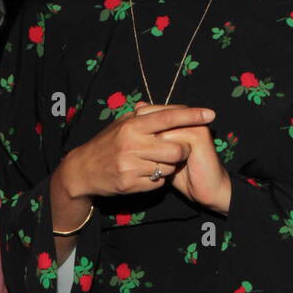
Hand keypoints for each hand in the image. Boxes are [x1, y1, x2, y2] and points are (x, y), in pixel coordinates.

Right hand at [53, 102, 215, 216]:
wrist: (82, 170)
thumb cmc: (106, 143)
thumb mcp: (121, 124)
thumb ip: (145, 116)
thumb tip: (172, 108)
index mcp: (132, 126)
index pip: (168, 117)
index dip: (191, 115)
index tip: (210, 114)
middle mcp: (132, 145)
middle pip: (176, 149)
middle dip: (182, 152)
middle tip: (177, 151)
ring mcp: (130, 166)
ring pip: (168, 168)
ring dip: (168, 167)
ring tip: (155, 163)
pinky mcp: (130, 184)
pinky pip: (158, 183)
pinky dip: (156, 180)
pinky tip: (144, 174)